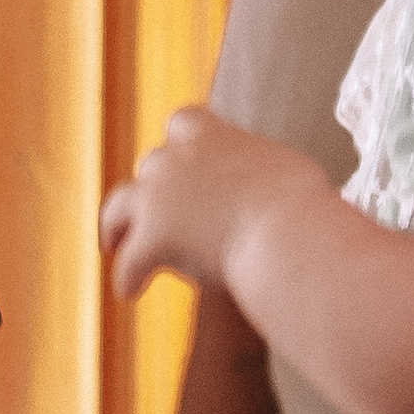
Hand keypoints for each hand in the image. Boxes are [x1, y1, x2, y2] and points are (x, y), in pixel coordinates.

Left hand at [101, 107, 329, 302]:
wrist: (285, 230)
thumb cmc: (300, 202)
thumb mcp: (282, 166)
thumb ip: (259, 166)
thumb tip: (266, 179)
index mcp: (208, 134)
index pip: (183, 122)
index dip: (182, 143)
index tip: (184, 155)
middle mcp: (172, 158)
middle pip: (152, 165)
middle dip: (155, 186)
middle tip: (160, 206)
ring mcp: (156, 198)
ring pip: (117, 207)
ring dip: (115, 224)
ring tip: (113, 241)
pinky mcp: (151, 240)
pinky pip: (129, 263)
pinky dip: (129, 277)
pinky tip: (130, 291)